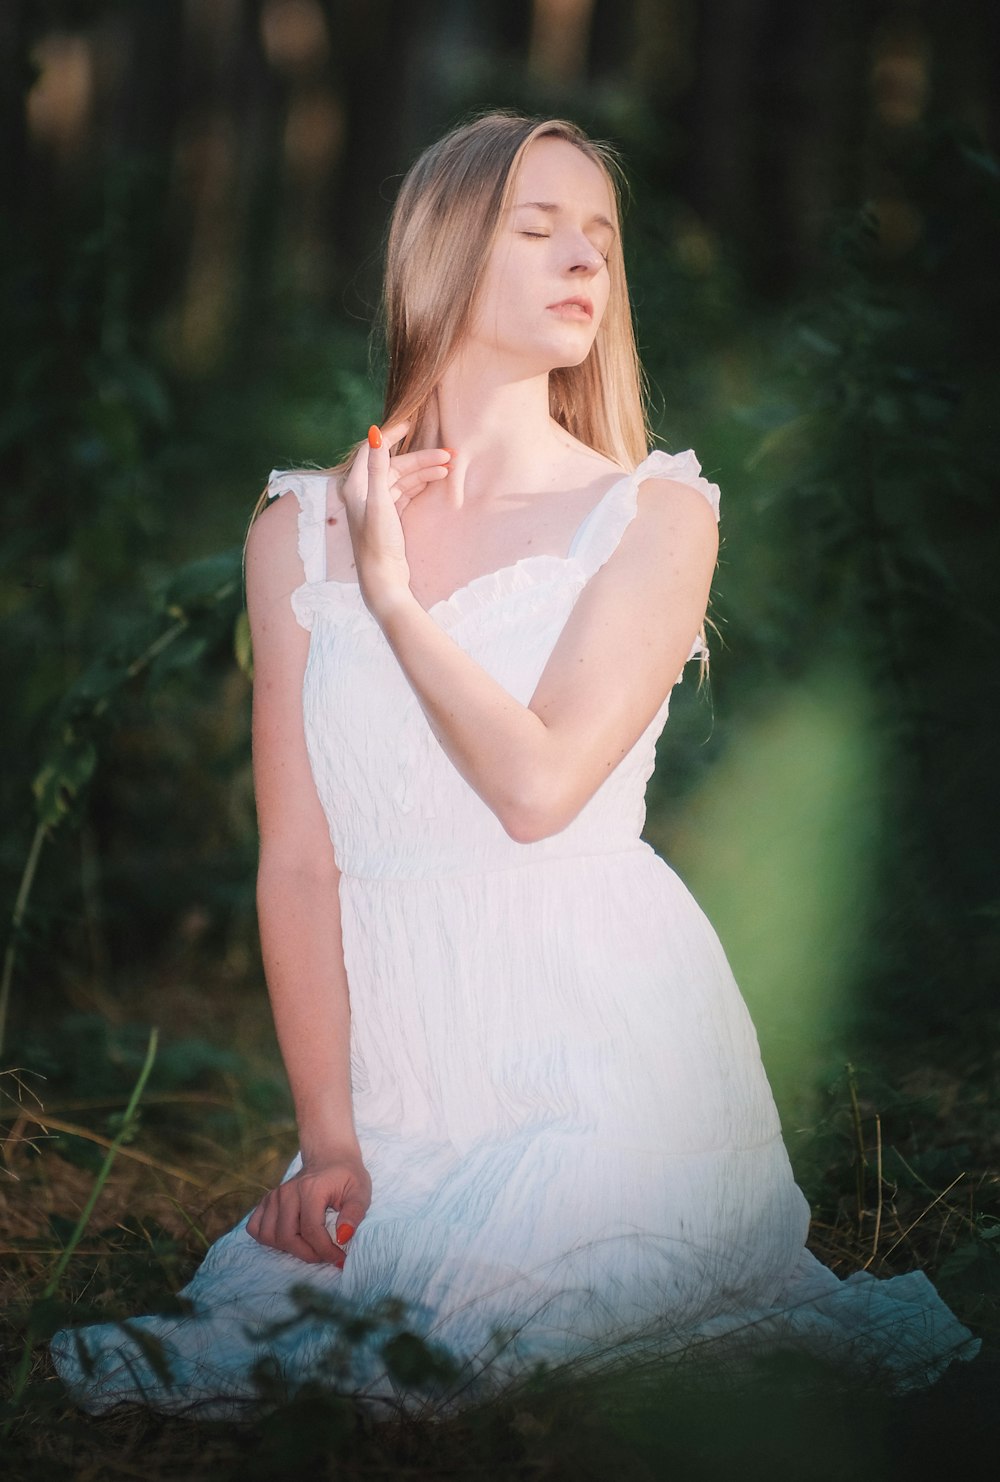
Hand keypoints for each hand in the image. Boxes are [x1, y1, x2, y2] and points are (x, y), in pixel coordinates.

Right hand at [246, 1151, 371, 1265]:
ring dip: (288, 1249)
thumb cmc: (347, 1176)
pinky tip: (288, 1238)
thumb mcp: (360, 1192)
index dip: (325, 1251)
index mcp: (311, 1189)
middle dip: (307, 1254)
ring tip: (308, 1246)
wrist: (329, 1157)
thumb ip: (354, 1214)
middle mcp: (288, 1192)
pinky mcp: (267, 1200)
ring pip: (268, 1236)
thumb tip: (343, 1237)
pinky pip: (255, 1227)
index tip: (339, 1258)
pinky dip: (268, 1238)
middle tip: (324, 1255)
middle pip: (287, 1237)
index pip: (311, 1231)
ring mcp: (274, 1195)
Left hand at [340, 420, 450, 620]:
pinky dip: (419, 485)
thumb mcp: (380, 502)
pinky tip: (436, 481)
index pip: (372, 449)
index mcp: (355, 486)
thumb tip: (376, 433)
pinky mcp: (388, 517)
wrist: (384, 580)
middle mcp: (363, 493)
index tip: (411, 425)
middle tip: (448, 456)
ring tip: (448, 469)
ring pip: (402, 479)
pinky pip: (405, 493)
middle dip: (419, 458)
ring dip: (423, 472)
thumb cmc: (379, 543)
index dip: (391, 435)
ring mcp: (377, 505)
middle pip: (393, 465)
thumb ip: (378, 467)